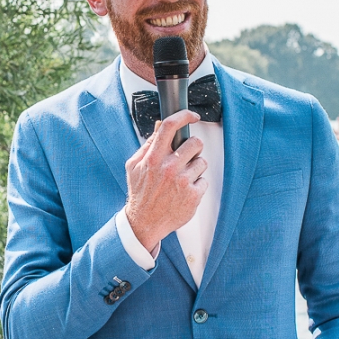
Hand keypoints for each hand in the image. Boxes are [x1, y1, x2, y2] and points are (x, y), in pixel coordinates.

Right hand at [124, 110, 206, 251]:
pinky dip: (197, 185)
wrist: (144, 222)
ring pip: (202, 162)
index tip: (193, 115)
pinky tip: (184, 192)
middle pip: (195, 143)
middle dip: (193, 148)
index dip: (184, 115)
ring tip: (182, 178)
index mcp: (153, 158)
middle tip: (186, 157)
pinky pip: (204, 180)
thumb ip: (148, 145)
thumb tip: (160, 125)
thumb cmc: (140, 193)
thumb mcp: (135, 166)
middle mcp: (169, 168)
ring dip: (195, 168)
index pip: (170, 126)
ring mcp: (182, 181)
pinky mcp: (193, 195)